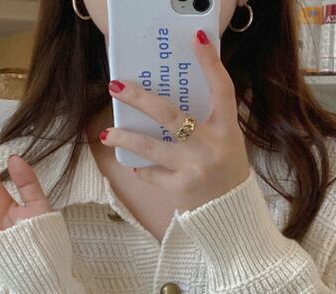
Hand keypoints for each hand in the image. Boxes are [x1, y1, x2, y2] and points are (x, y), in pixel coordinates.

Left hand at [99, 28, 250, 211]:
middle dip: (139, 99)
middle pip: (170, 115)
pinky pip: (151, 173)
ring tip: (106, 133)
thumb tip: (167, 96)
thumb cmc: (224, 170)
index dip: (210, 63)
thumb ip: (204, 119)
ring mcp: (193, 169)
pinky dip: (141, 167)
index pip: (221, 89)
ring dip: (125, 137)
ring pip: (150, 147)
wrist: (229, 212)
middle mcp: (211, 147)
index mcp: (227, 129)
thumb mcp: (225, 140)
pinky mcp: (179, 189)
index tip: (197, 38)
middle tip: (116, 86)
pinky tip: (135, 163)